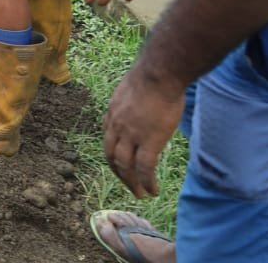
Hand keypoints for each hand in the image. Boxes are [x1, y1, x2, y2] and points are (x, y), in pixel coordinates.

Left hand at [103, 64, 184, 197]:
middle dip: (119, 173)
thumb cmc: (152, 76)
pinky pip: (145, 168)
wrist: (159, 74)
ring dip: (131, 182)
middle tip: (128, 184)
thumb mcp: (133, 88)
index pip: (108, 138)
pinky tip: (152, 191)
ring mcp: (131, 135)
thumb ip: (134, 100)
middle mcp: (117, 126)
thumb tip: (144, 101)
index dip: (113, 153)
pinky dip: (146, 182)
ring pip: (125, 166)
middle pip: (111, 155)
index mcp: (113, 112)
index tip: (120, 163)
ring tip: (139, 193)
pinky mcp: (149, 141)